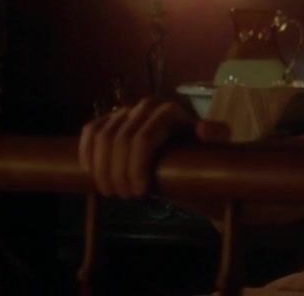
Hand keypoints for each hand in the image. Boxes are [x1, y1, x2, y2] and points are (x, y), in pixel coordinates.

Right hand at [77, 97, 228, 197]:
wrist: (184, 154)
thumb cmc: (200, 153)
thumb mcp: (213, 147)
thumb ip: (216, 135)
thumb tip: (203, 129)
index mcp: (170, 111)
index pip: (143, 139)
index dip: (135, 168)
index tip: (139, 193)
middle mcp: (146, 106)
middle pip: (120, 141)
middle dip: (118, 174)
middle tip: (125, 197)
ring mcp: (127, 111)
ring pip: (102, 138)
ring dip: (101, 169)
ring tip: (111, 192)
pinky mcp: (110, 119)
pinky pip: (91, 131)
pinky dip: (87, 152)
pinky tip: (90, 172)